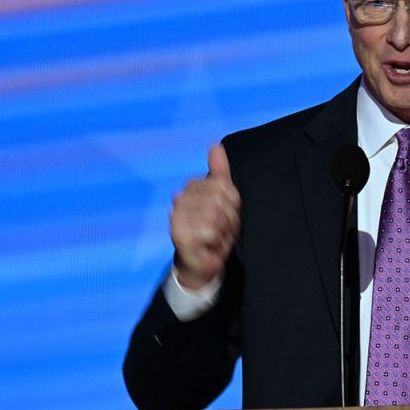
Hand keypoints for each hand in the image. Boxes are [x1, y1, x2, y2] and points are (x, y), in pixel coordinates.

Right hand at [170, 143, 240, 289]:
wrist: (201, 264)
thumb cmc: (214, 231)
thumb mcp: (223, 200)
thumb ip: (220, 173)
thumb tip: (215, 145)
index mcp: (191, 187)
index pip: (224, 185)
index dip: (232, 204)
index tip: (226, 216)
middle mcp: (179, 198)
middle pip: (221, 200)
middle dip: (229, 219)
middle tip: (222, 230)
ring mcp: (176, 216)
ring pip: (216, 216)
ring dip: (223, 232)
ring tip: (216, 238)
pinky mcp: (177, 234)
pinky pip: (210, 231)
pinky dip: (216, 242)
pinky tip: (208, 246)